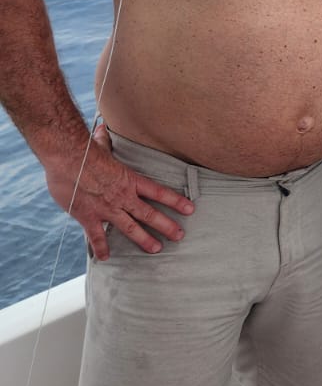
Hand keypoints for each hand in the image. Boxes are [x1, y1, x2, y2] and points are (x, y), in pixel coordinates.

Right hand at [45, 133, 192, 259]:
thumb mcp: (99, 145)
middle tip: (179, 235)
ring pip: (130, 228)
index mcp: (129, 180)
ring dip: (144, 239)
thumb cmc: (83, 150)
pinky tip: (105, 257)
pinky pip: (97, 236)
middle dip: (166, 226)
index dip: (176, 201)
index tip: (190, 209)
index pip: (158, 192)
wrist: (67, 158)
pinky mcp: (89, 216)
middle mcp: (122, 196)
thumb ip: (103, 141)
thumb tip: (102, 128)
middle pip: (149, 214)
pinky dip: (101, 247)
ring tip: (156, 249)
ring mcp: (107, 208)